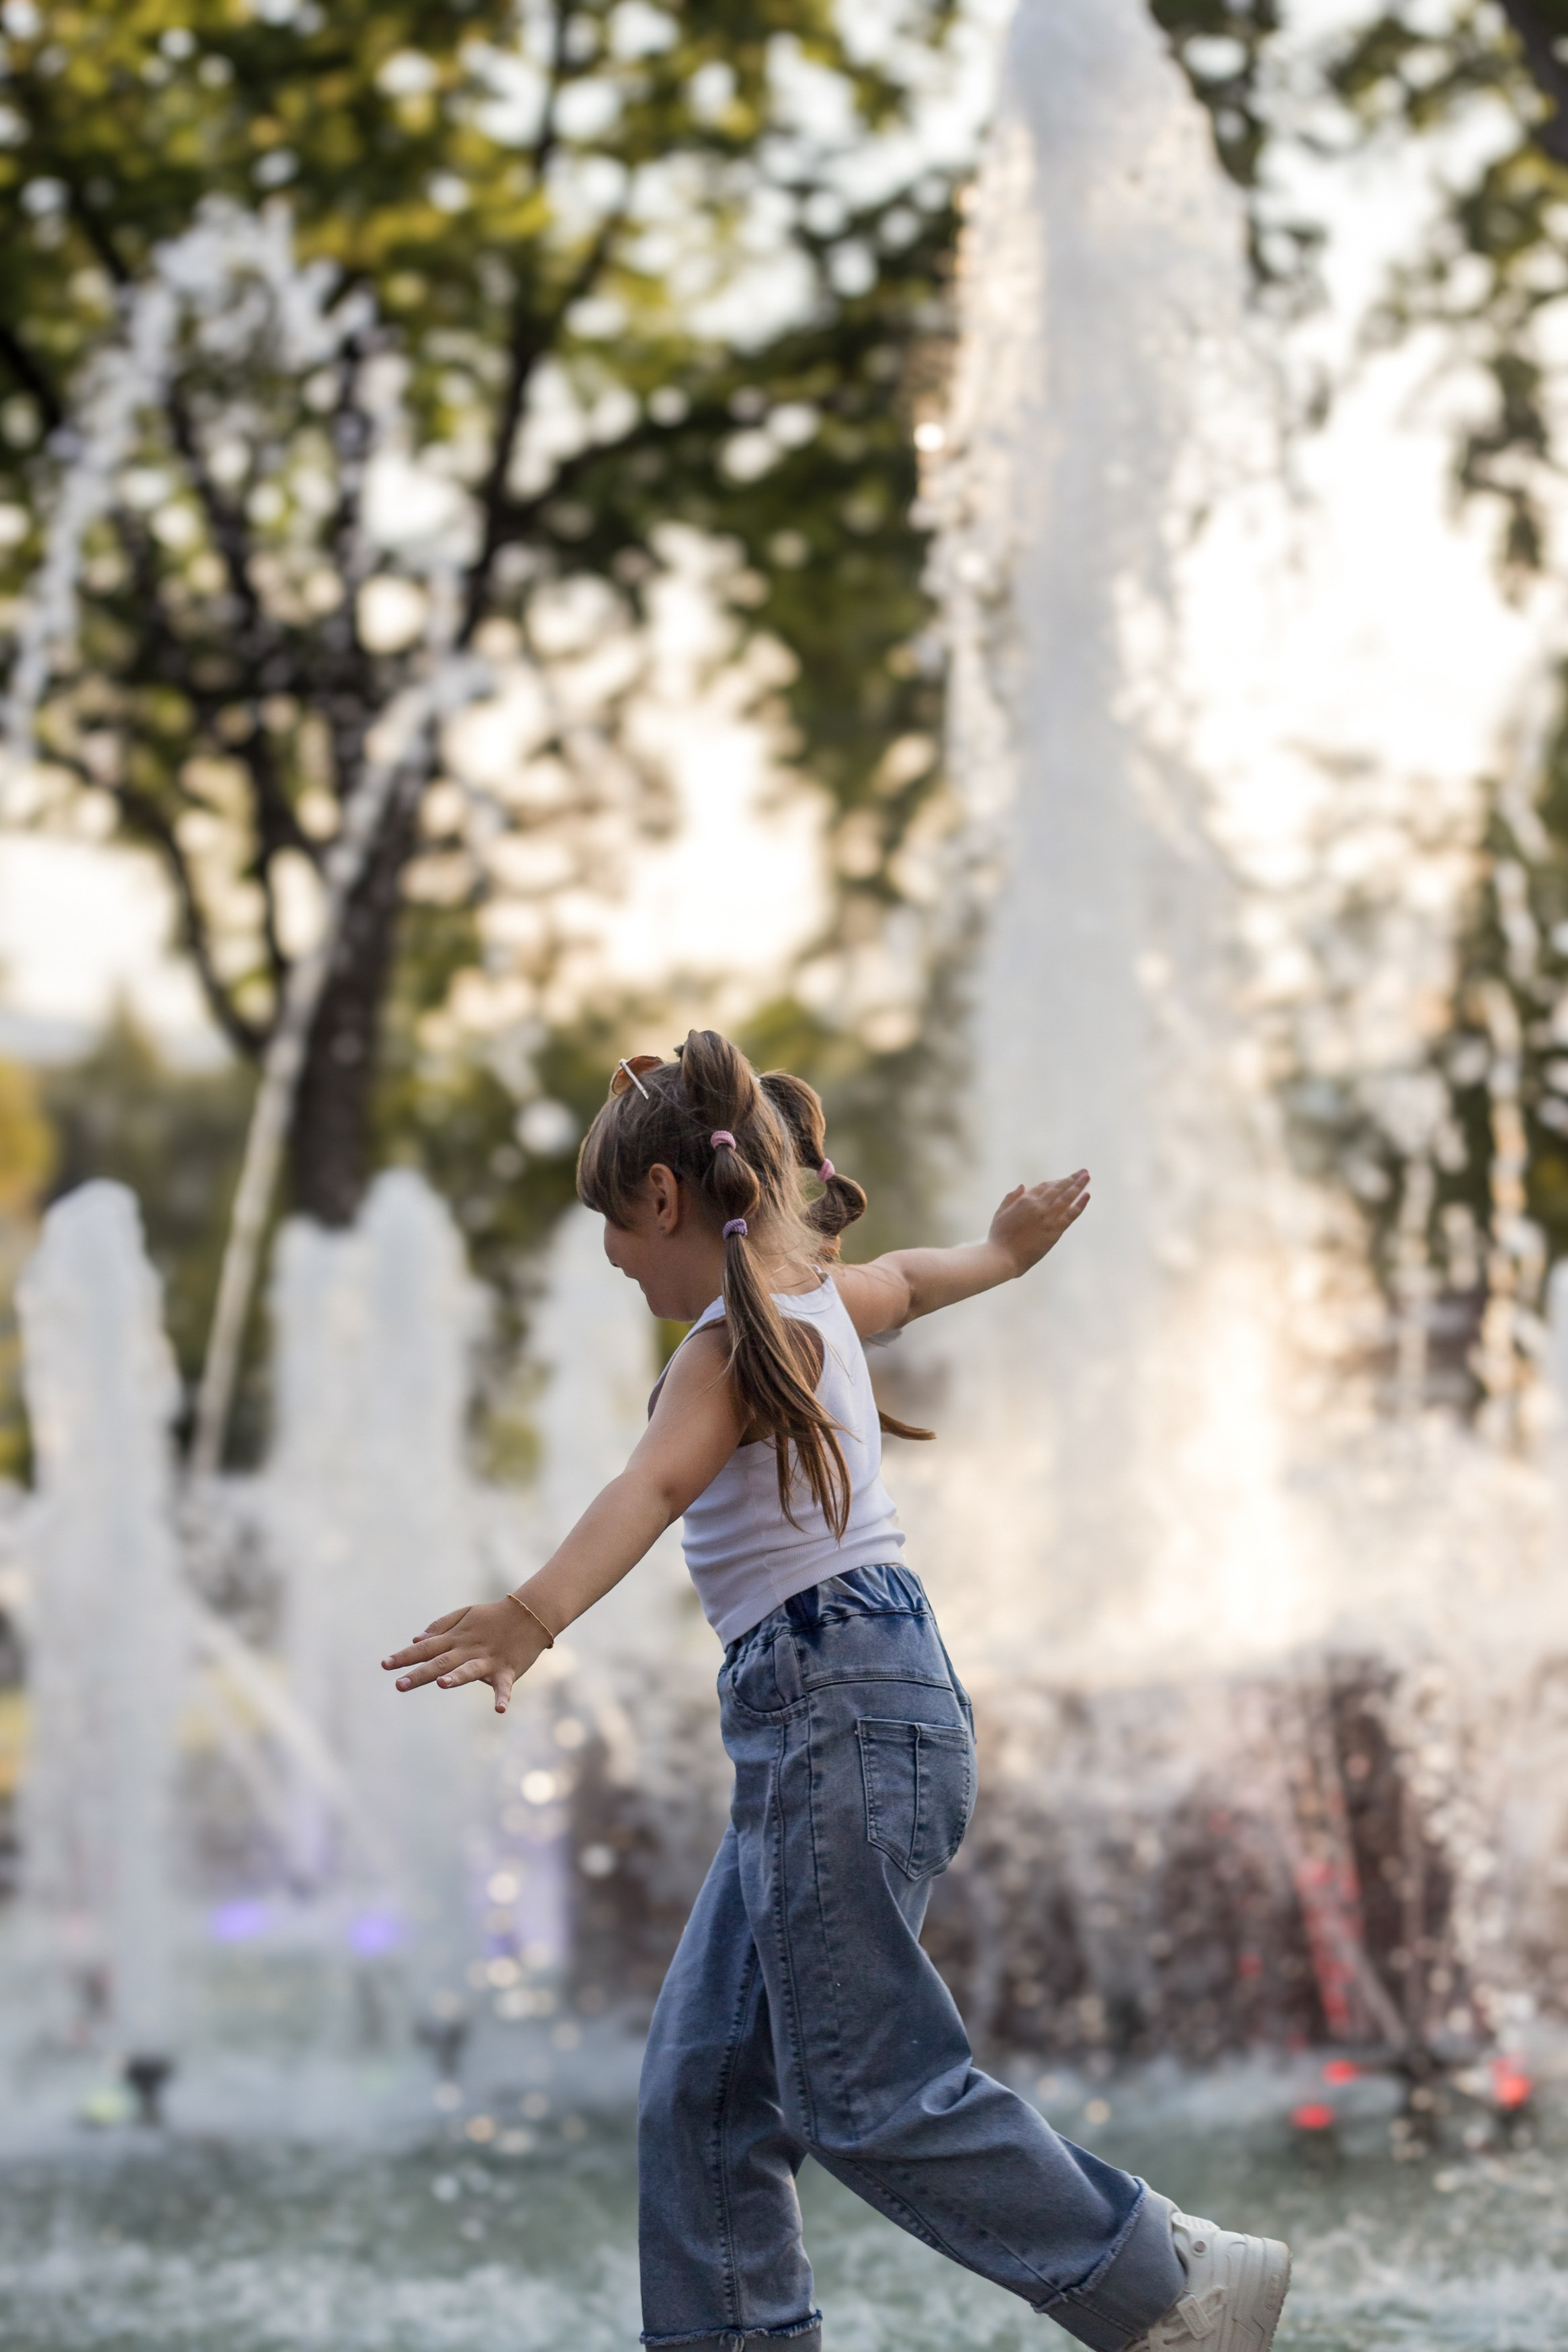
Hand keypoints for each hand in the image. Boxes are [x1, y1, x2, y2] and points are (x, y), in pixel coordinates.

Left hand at [381, 1597, 547, 1714]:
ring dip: (457, 1677)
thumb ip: (440, 1626)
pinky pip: (504, 1685)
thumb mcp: (464, 1614)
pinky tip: (500, 1709)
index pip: (426, 1648)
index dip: (405, 1656)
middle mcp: (468, 1649)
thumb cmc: (493, 1617)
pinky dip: (503, 1696)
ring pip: (469, 1669)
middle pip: (441, 1662)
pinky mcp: (507, 1670)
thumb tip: (415, 1640)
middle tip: (400, 1684)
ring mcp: (488, 1660)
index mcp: (456, 1638)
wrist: (529, 1614)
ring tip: (442, 1684)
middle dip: (420, 1673)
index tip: (385, 1665)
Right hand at [987, 1172, 1089, 1278]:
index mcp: (1025, 1200)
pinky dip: (1080, 1204)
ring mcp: (1048, 1218)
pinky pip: (1071, 1214)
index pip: (1045, 1186)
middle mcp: (1039, 1206)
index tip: (1065, 1179)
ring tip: (1087, 1176)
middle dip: (1072, 1179)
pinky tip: (1087, 1195)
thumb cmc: (998, 1237)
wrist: (1003, 1257)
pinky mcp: (1054, 1231)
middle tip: (1083, 1171)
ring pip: (1067, 1198)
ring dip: (1078, 1186)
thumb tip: (1022, 1186)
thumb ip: (1011, 1198)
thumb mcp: (1000, 1213)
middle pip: (1059, 1188)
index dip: (1056, 1182)